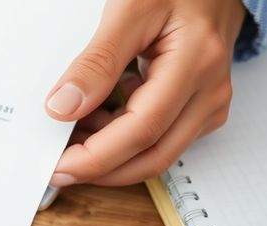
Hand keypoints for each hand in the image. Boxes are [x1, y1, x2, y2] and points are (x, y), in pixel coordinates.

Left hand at [45, 0, 245, 186]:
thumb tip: (64, 107)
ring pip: (155, 154)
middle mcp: (209, 92)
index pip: (141, 130)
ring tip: (71, 137)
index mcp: (196, 64)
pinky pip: (160, 140)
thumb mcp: (128, 11)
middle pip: (152, 156)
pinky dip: (122, 141)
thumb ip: (96, 61)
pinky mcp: (200, 109)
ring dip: (110, 157)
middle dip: (100, 170)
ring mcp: (208, 104)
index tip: (59, 166)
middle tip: (57, 168)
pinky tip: (95, 123)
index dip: (97, 157)